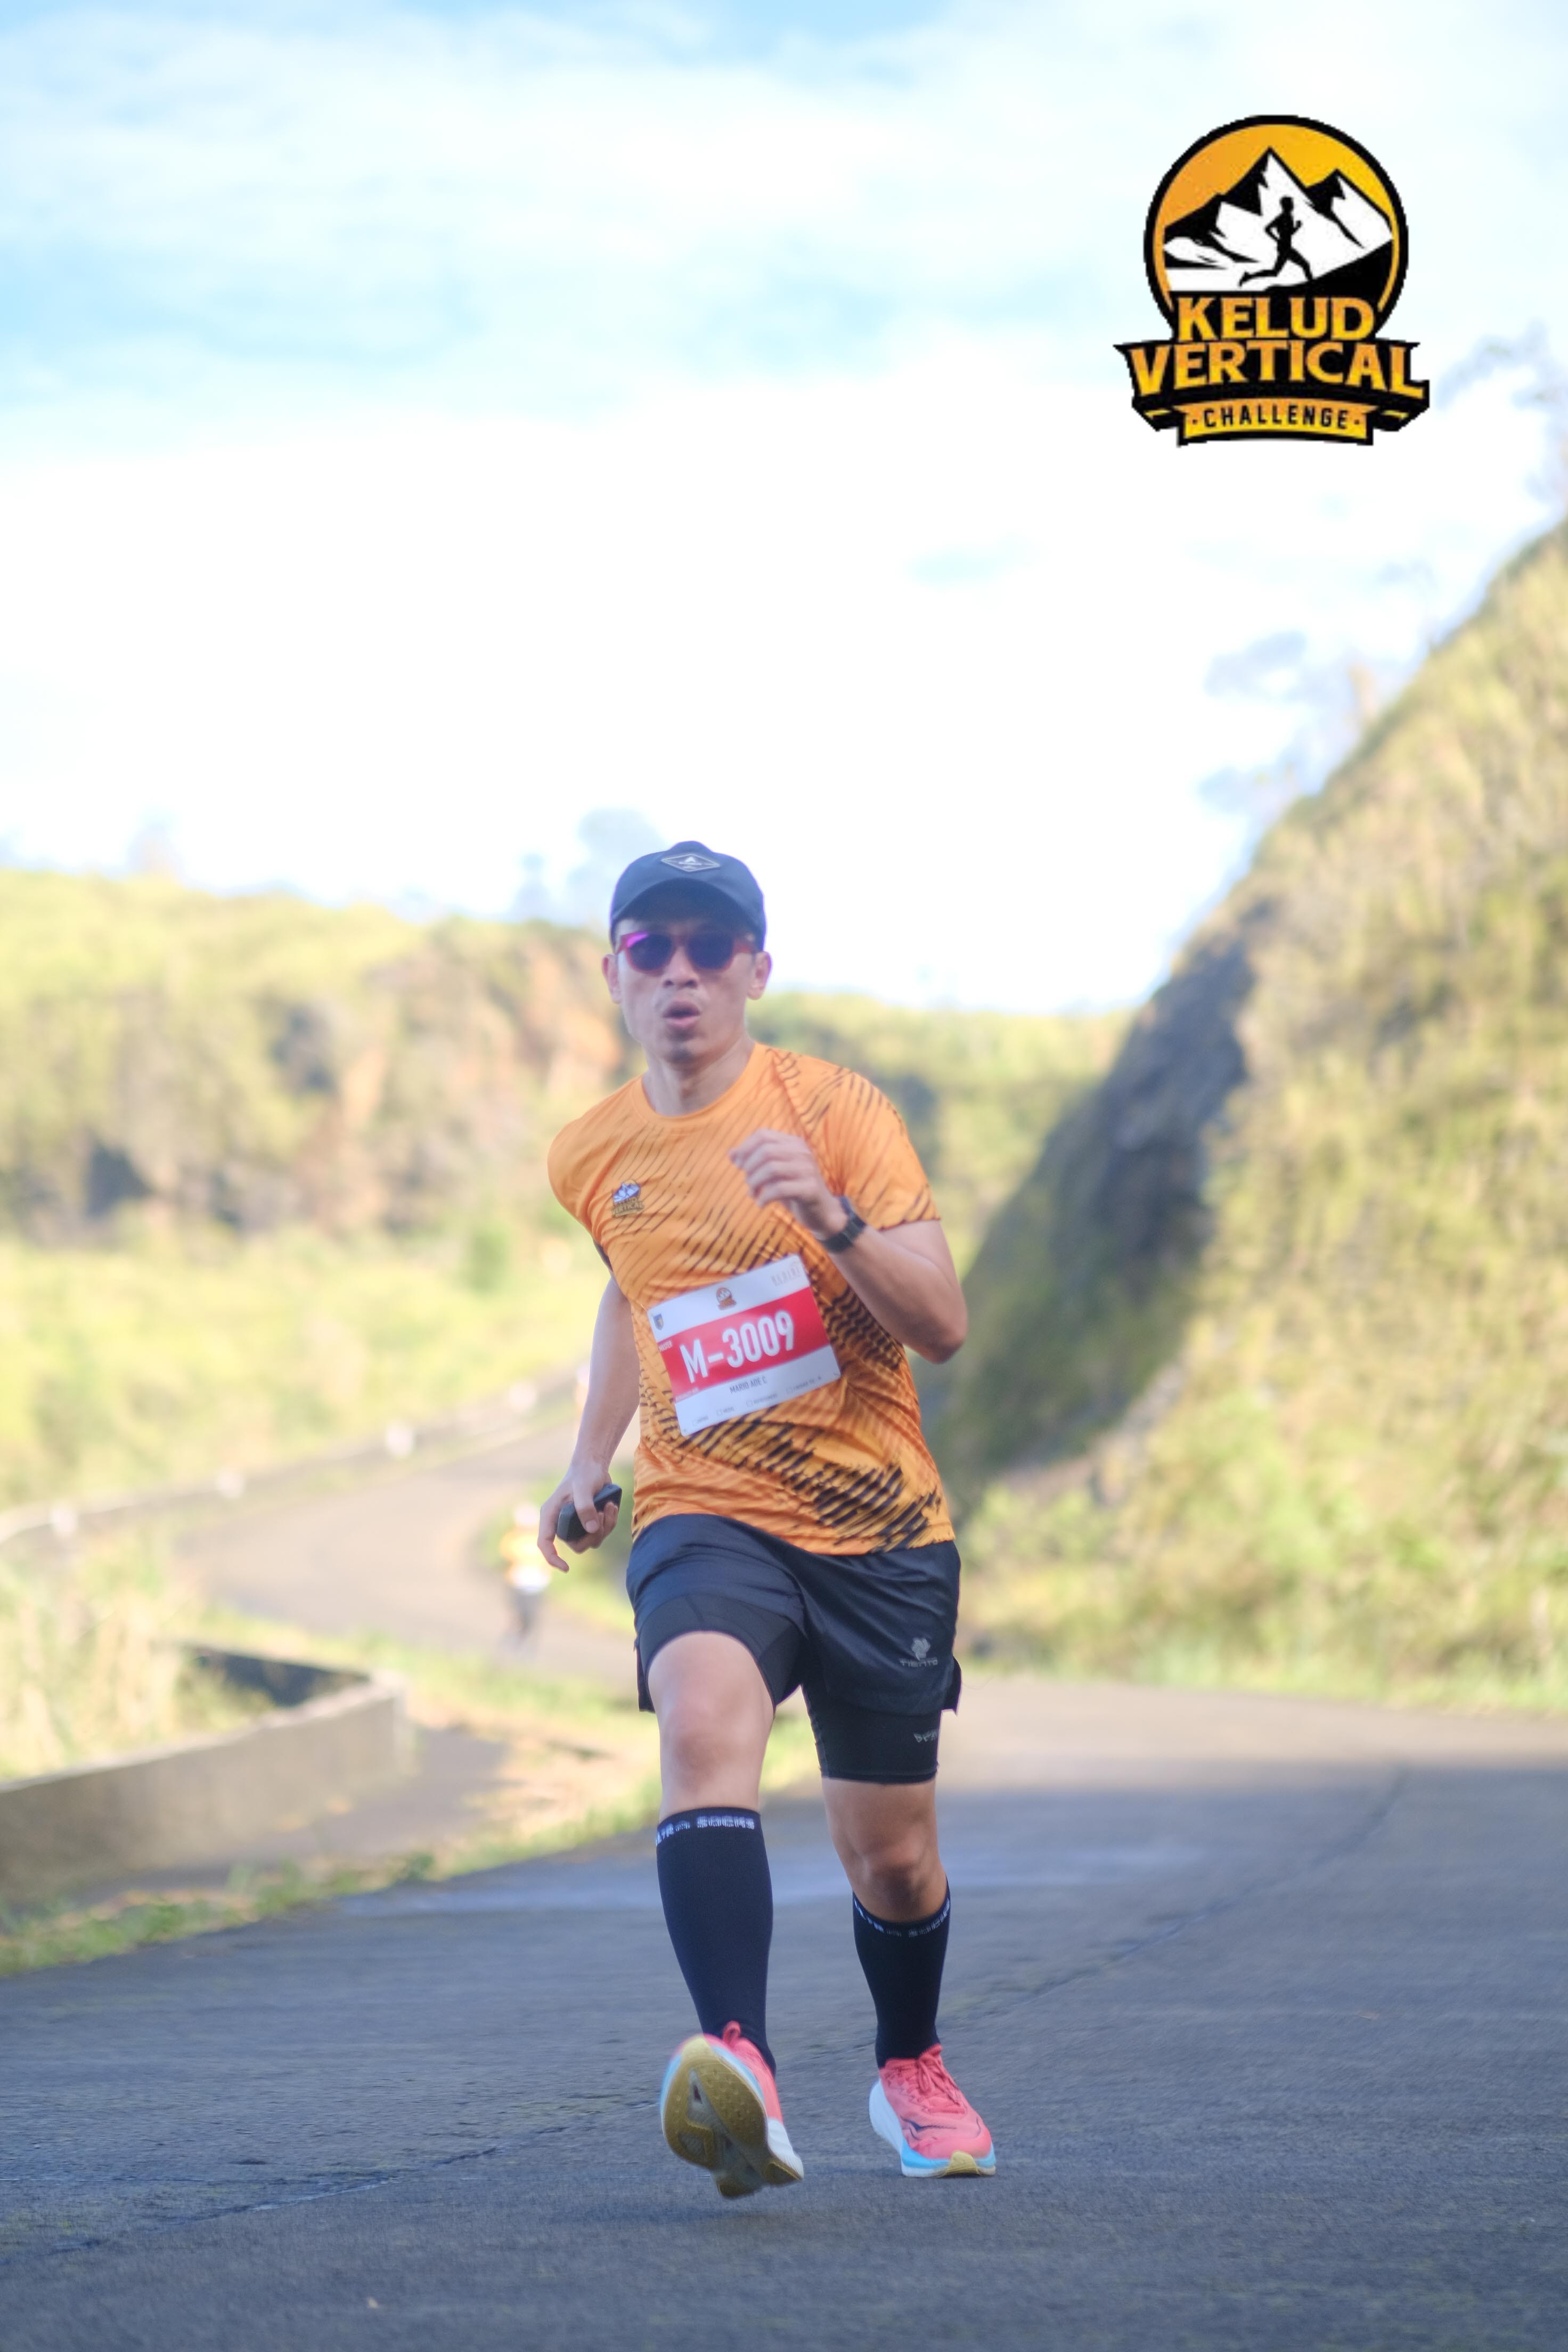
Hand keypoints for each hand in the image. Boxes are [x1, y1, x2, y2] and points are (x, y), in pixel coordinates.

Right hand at [537, 1463, 619, 1571]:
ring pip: (592, 1541)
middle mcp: (561, 1522)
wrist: (594, 1466)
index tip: (565, 1567)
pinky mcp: (589, 1522)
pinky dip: (609, 1523)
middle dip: (594, 1534)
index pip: (544, 1542)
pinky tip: (612, 1506)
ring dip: (605, 1527)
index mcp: (550, 1515)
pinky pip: (600, 1533)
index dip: (552, 1558)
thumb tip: (591, 1530)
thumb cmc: (584, 1473)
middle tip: (603, 1515)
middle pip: (576, 1545)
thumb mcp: (584, 1487)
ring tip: (609, 1507)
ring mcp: (576, 1524)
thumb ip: (585, 1507)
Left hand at [729, 1128, 846, 1242]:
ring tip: (753, 1193)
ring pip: (771, 1168)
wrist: (821, 1212)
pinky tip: (761, 1204)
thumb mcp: (772, 1174)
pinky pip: (780, 1189)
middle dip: (750, 1167)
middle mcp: (802, 1152)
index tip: (738, 1165)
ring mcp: (808, 1170)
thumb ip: (753, 1162)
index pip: (763, 1135)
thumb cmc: (793, 1190)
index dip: (745, 1148)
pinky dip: (764, 1197)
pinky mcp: (810, 1189)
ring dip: (755, 1183)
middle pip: (766, 1151)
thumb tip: (731, 1153)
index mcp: (793, 1143)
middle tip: (748, 1183)